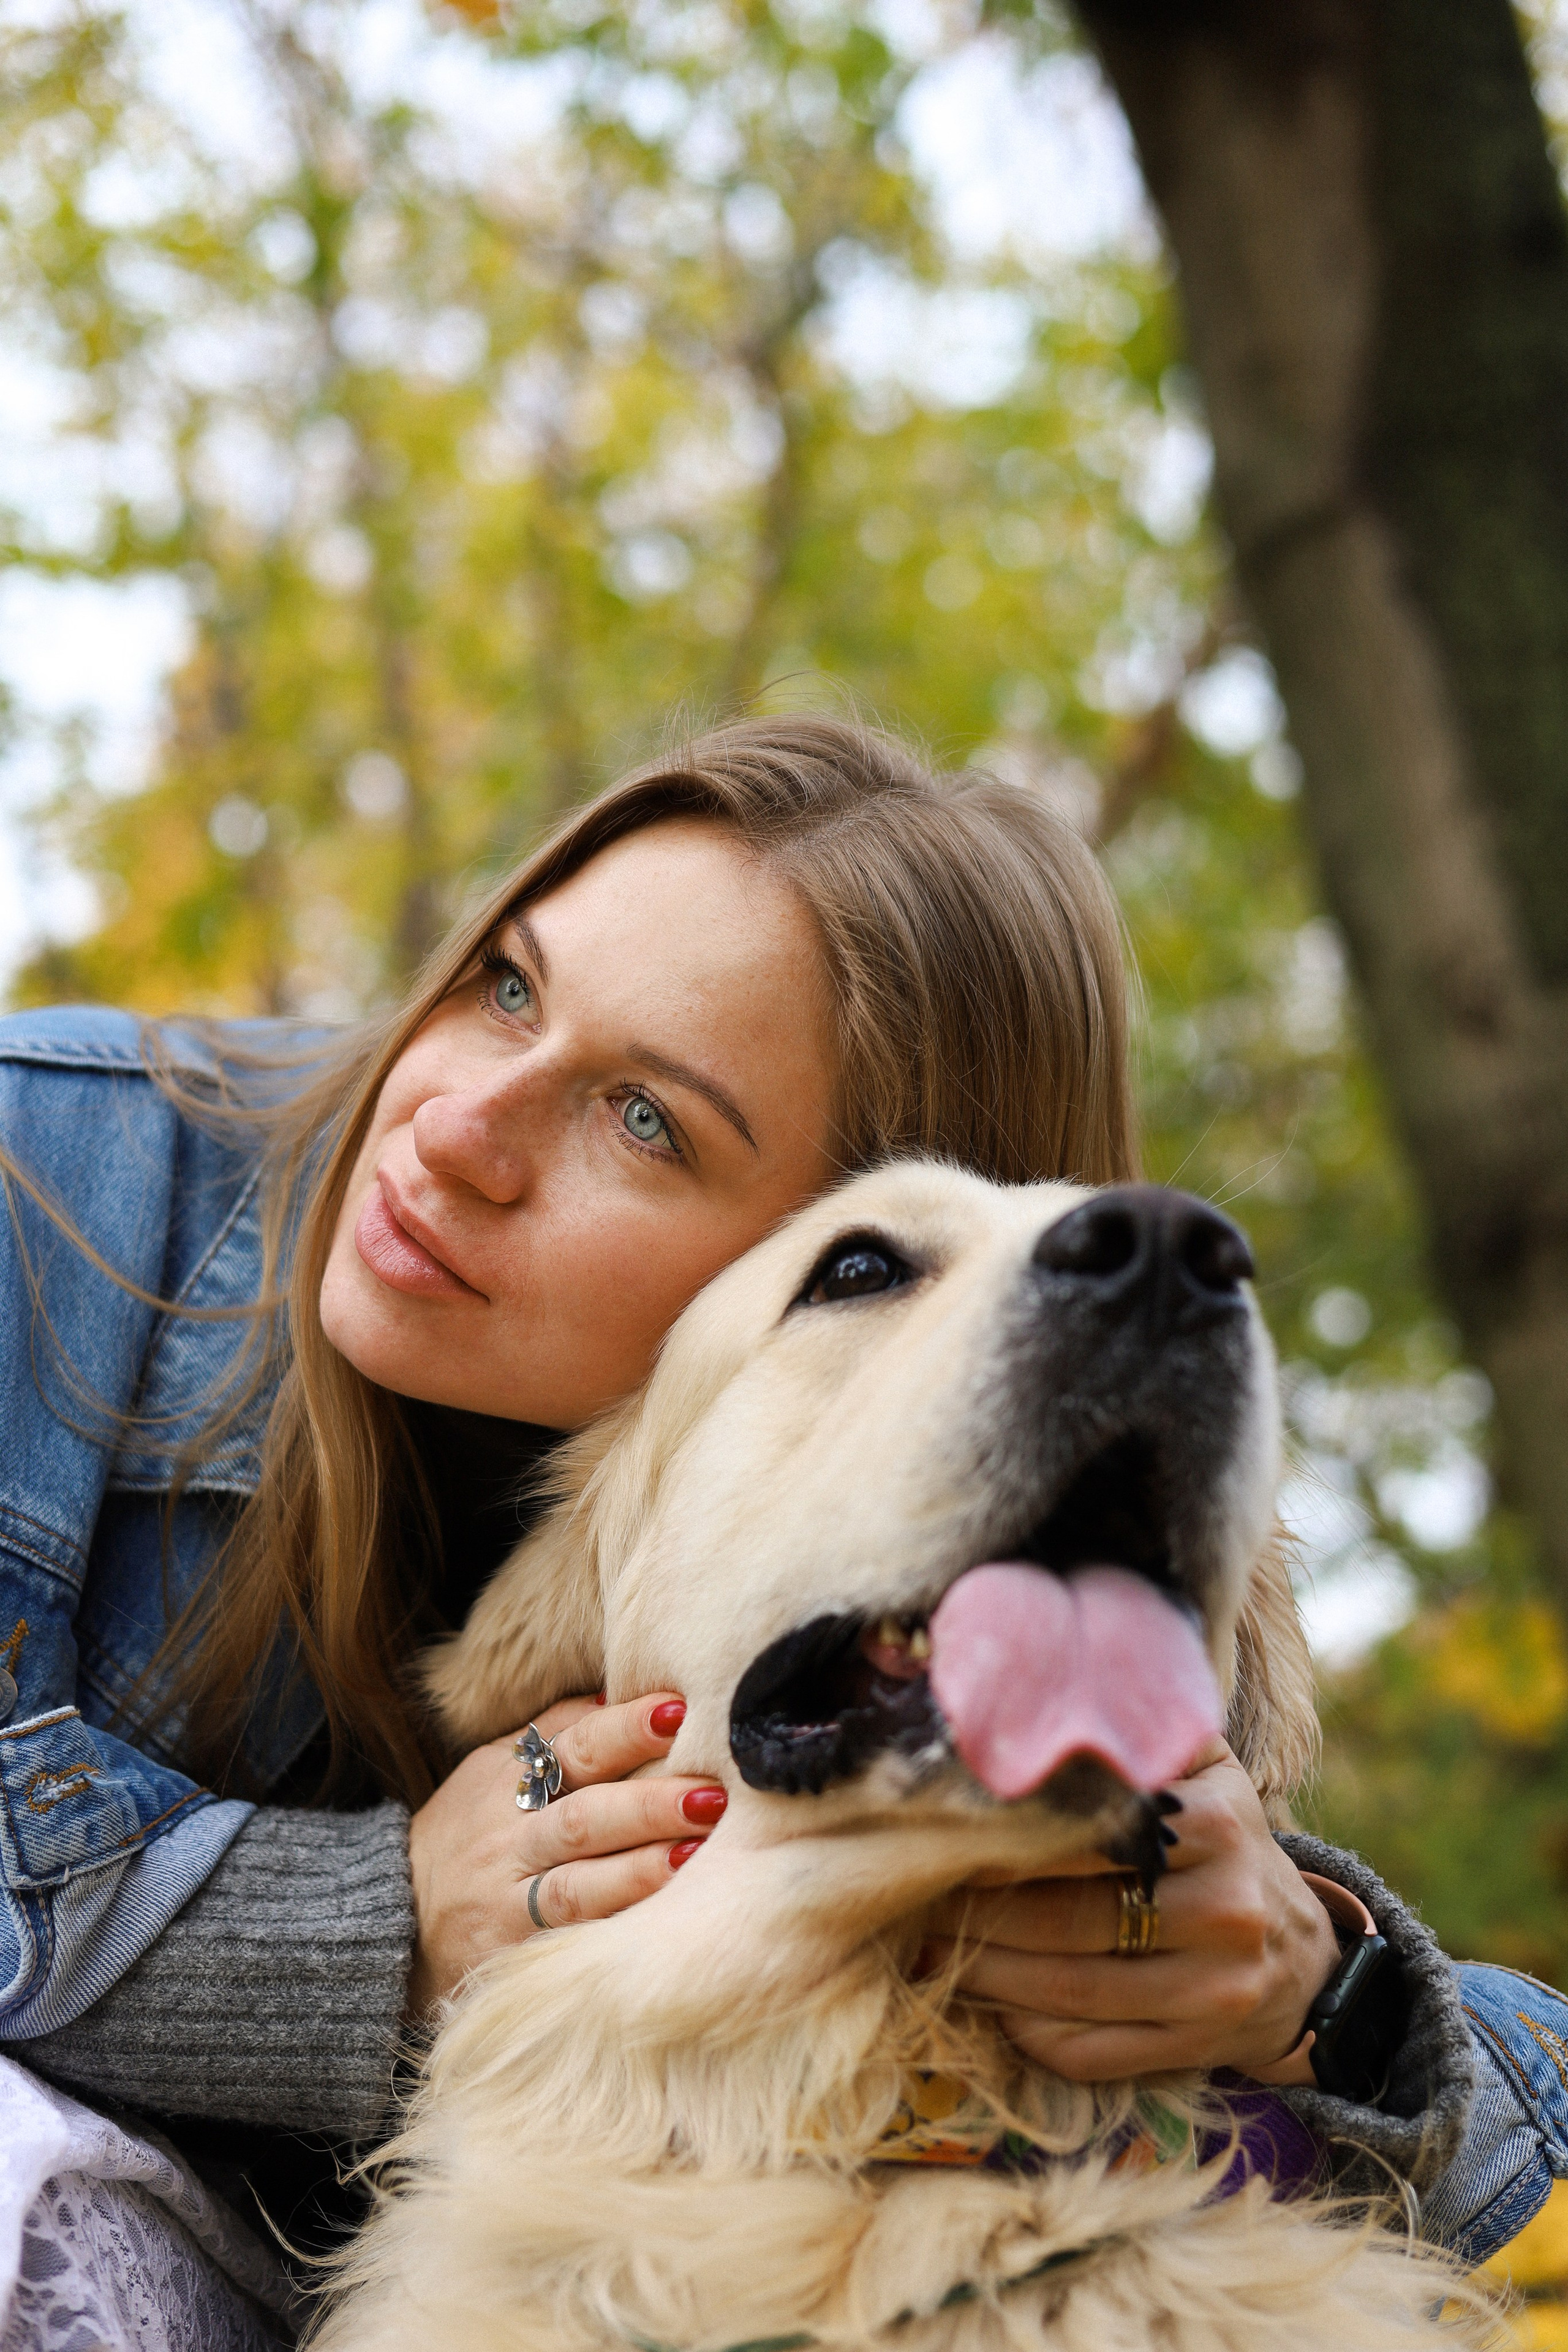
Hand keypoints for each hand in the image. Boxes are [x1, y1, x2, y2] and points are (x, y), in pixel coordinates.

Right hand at [406, 1692, 723, 2013]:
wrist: (389, 1919)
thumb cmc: (465, 1833)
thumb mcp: (490, 1769)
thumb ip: (552, 1730)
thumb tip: (619, 1691)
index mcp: (506, 1781)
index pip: (572, 1747)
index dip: (624, 1729)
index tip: (678, 1711)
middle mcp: (508, 1839)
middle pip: (582, 1817)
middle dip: (649, 1804)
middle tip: (712, 1792)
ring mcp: (509, 1902)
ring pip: (578, 1885)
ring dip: (641, 1870)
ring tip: (697, 1854)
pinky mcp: (512, 1958)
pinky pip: (566, 1944)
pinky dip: (613, 1931)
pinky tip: (660, 1924)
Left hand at [924, 1740, 1341, 2079]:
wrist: (1305, 1961)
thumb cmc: (1226, 1847)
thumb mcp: (1209, 1774)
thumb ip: (1145, 1737)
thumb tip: (1050, 1695)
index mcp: (1217, 1827)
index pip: (1093, 1837)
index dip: (1011, 1843)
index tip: (950, 1839)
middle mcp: (1223, 1910)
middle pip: (1071, 1919)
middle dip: (981, 1913)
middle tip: (921, 1895)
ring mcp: (1211, 1991)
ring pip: (1070, 1991)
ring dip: (986, 1975)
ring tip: (928, 1947)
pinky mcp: (1192, 2050)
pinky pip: (1089, 2050)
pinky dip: (1024, 2030)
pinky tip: (984, 2000)